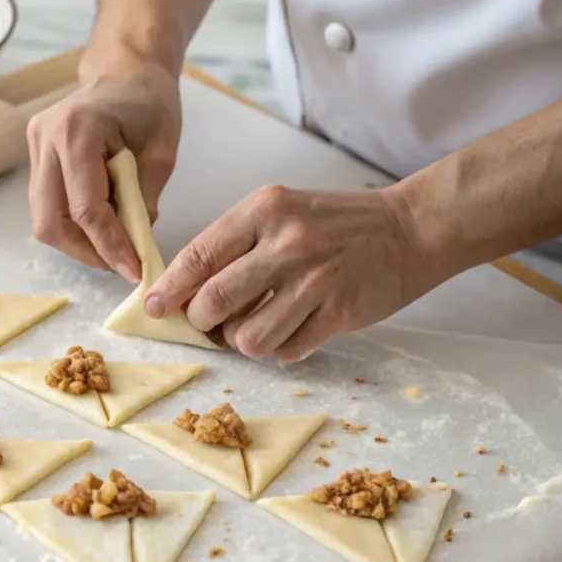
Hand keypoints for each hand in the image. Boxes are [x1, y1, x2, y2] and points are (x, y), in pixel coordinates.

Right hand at [26, 61, 181, 281]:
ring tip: (112, 247)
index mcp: (77, 130)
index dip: (109, 246)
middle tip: (120, 265)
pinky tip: (100, 225)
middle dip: (87, 252)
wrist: (127, 73)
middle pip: (51, 221)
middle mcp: (46, 138)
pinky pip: (47, 205)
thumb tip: (133, 246)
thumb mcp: (162, 152)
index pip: (86, 208)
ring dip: (77, 243)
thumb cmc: (150, 105)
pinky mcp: (35, 156)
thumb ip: (145, 199)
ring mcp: (35, 146)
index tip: (134, 270)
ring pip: (43, 220)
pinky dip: (72, 225)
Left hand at [144, 185, 430, 360]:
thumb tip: (185, 292)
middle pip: (214, 302)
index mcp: (264, 210)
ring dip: (241, 341)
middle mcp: (288, 243)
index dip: (169, 289)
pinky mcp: (341, 313)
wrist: (410, 228)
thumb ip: (234, 244)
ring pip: (248, 336)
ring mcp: (317, 280)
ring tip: (254, 327)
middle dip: (200, 321)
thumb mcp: (280, 210)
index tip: (152, 308)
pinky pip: (287, 351)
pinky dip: (280, 349)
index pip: (199, 256)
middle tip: (206, 322)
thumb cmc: (334, 222)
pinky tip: (292, 329)